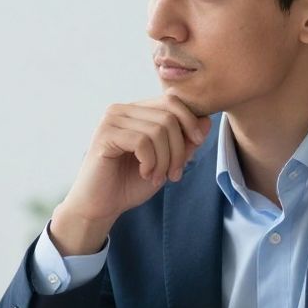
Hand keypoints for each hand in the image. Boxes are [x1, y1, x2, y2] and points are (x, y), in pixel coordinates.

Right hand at [51, 96, 211, 254]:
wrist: (100, 206)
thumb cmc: (130, 184)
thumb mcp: (166, 162)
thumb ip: (185, 143)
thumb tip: (207, 121)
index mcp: (136, 111)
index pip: (172, 100)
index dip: (190, 120)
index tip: (196, 145)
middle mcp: (122, 110)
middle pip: (169, 116)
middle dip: (178, 148)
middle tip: (173, 174)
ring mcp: (111, 120)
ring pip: (158, 130)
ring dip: (164, 160)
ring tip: (157, 177)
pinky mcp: (105, 135)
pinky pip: (142, 141)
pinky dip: (150, 162)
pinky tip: (145, 174)